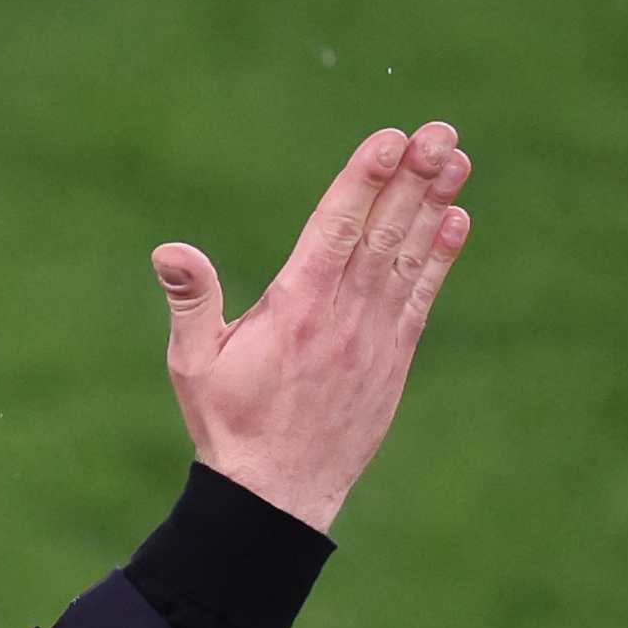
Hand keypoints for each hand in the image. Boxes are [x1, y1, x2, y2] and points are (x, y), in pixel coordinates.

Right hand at [150, 123, 474, 533]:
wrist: (276, 496)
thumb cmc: (228, 424)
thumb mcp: (194, 363)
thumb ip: (191, 301)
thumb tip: (170, 250)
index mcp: (294, 309)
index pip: (337, 229)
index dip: (366, 181)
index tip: (392, 140)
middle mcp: (342, 317)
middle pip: (383, 233)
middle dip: (414, 179)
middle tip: (441, 132)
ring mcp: (374, 337)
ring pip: (409, 257)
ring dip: (435, 205)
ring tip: (457, 158)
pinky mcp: (392, 359)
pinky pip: (421, 297)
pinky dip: (439, 258)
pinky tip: (455, 220)